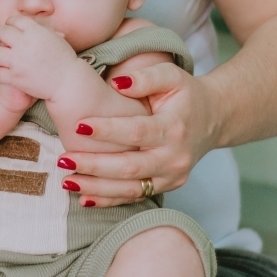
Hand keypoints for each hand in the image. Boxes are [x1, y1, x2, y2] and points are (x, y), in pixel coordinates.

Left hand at [0, 15, 76, 101]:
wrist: (68, 82)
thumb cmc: (65, 60)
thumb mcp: (56, 38)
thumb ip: (42, 30)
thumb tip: (34, 24)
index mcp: (34, 31)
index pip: (13, 20)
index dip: (10, 24)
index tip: (10, 30)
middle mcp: (24, 44)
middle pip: (0, 32)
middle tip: (0, 41)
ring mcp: (17, 61)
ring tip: (0, 58)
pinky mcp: (14, 78)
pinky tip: (1, 73)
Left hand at [57, 59, 219, 206]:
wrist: (212, 119)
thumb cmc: (185, 94)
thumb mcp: (171, 76)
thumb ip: (146, 77)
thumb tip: (117, 82)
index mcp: (175, 127)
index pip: (137, 131)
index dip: (107, 130)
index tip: (78, 125)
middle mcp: (175, 156)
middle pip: (130, 167)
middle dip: (94, 165)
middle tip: (64, 159)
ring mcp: (172, 176)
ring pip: (130, 189)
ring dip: (96, 188)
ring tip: (66, 181)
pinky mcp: (166, 186)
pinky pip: (134, 197)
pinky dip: (108, 200)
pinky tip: (83, 198)